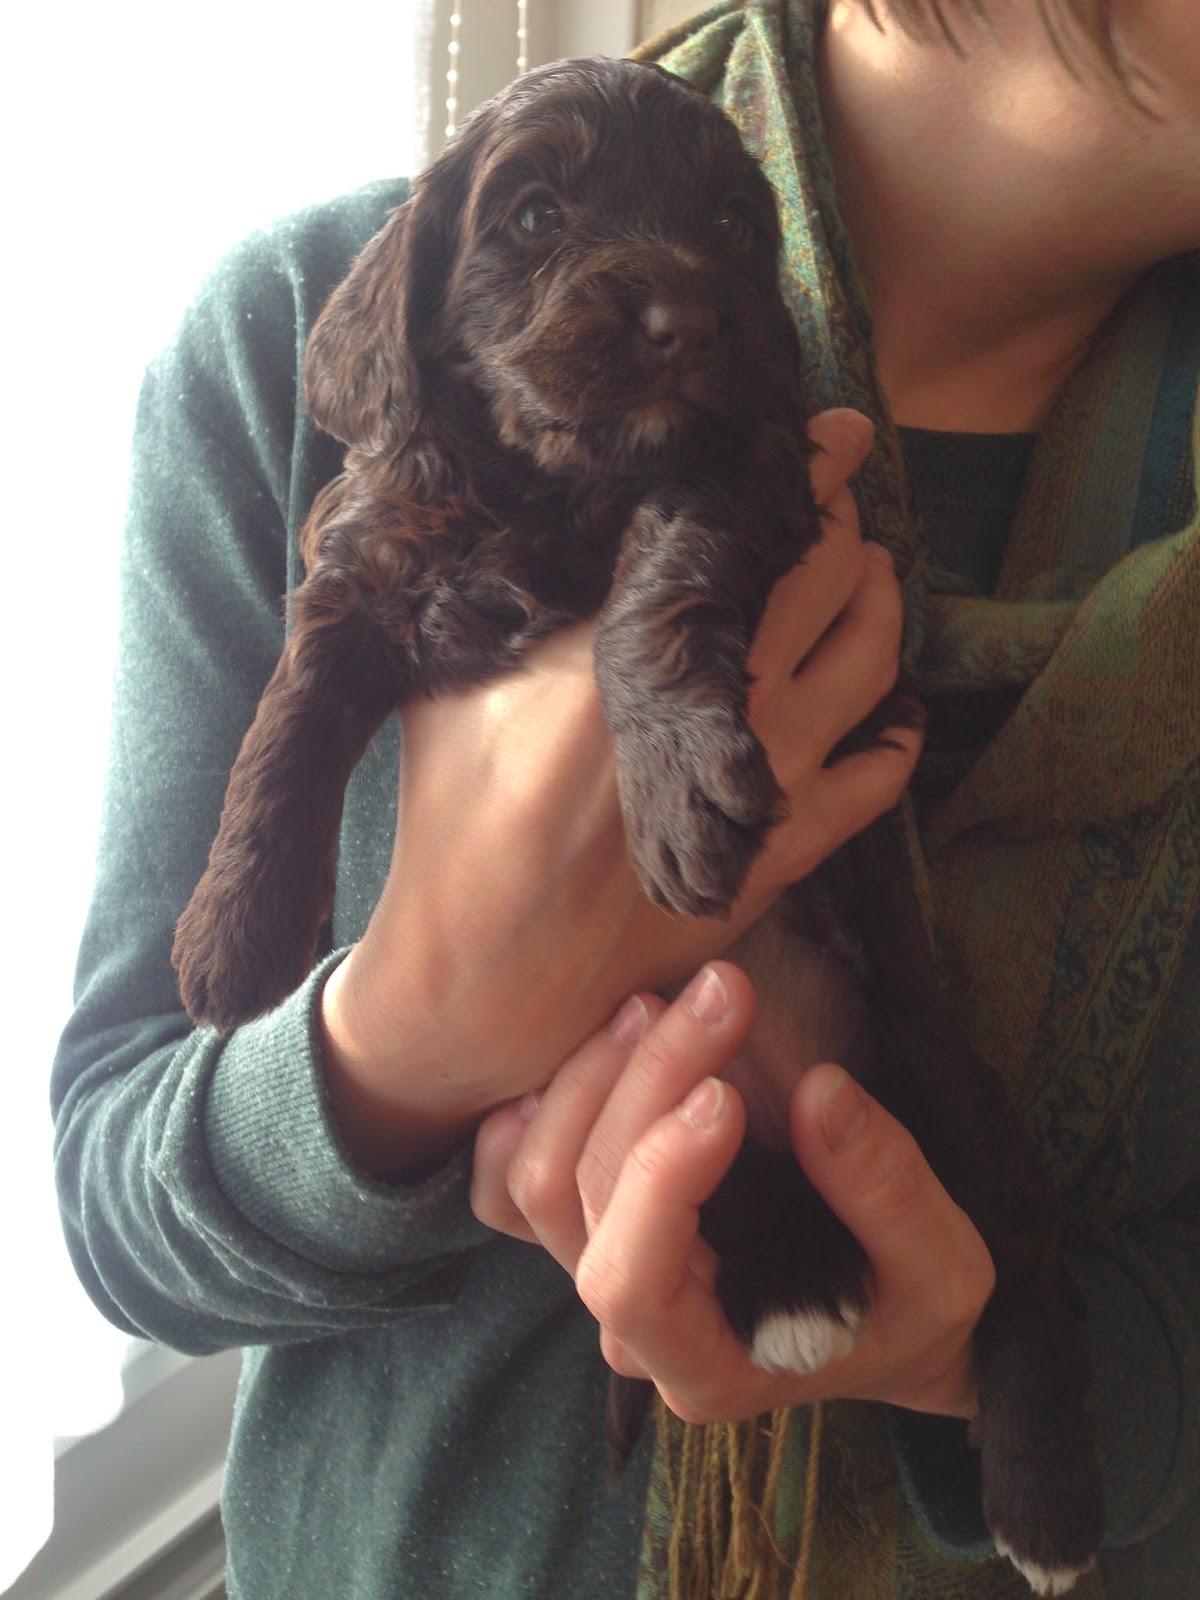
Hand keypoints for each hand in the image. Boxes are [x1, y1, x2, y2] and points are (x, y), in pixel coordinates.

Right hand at [320, 410, 921, 1170]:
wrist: (487, 977)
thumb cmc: (454, 822)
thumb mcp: (453, 689)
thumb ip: (511, 608)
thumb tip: (539, 529)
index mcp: (630, 645)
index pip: (742, 525)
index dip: (807, 469)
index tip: (839, 434)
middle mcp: (717, 696)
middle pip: (826, 575)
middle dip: (845, 524)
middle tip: (836, 507)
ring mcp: (762, 777)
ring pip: (873, 658)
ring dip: (881, 604)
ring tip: (866, 582)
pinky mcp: (783, 851)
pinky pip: (883, 773)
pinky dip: (896, 729)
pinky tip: (883, 709)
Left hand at [472, 961, 993, 1421]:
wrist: (887, 1323)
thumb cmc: (912, 1306)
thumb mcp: (943, 1267)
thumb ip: (887, 1190)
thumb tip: (822, 1091)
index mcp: (709, 1366)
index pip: (634, 1285)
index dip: (660, 1181)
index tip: (724, 1092)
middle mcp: (633, 1331)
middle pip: (583, 1201)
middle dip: (647, 1082)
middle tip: (720, 992)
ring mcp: (603, 1272)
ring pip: (535, 1178)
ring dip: (589, 1077)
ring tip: (658, 1001)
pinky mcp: (596, 1222)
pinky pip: (513, 1176)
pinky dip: (535, 1108)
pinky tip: (591, 1043)